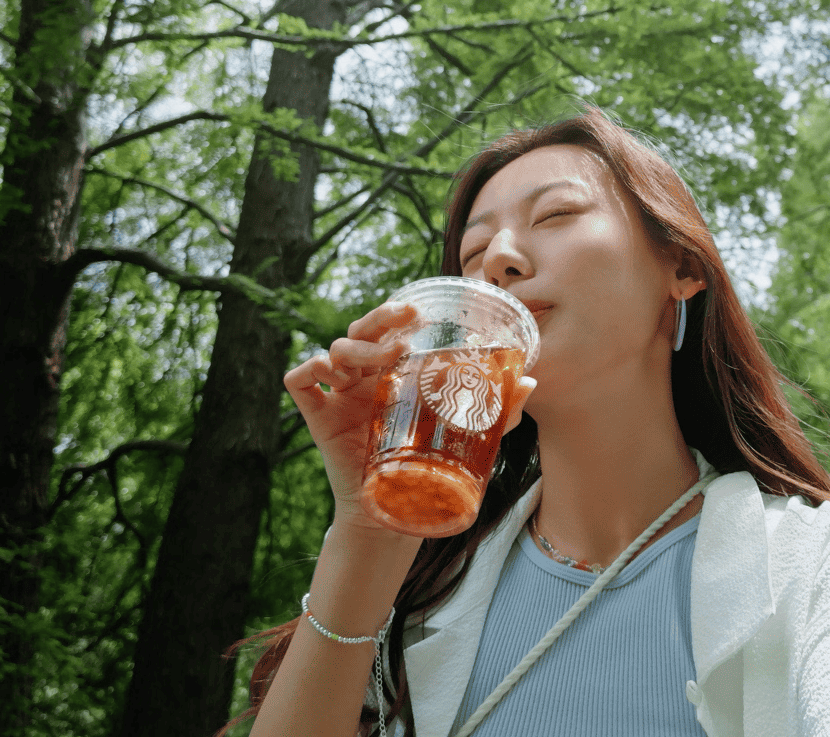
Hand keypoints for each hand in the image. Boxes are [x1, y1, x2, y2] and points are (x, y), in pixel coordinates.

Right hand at [283, 301, 537, 533]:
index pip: (388, 331)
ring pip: (334, 349)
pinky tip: (329, 375)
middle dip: (379, 319)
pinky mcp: (318, 417)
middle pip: (360, 331)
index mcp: (393, 374)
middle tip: (405, 320)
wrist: (392, 515)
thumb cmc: (426, 469)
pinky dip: (308, 369)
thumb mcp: (467, 437)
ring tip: (382, 361)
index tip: (420, 314)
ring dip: (356, 348)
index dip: (396, 316)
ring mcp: (339, 395)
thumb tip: (531, 382)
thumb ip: (499, 412)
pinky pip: (299, 382)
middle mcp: (364, 378)